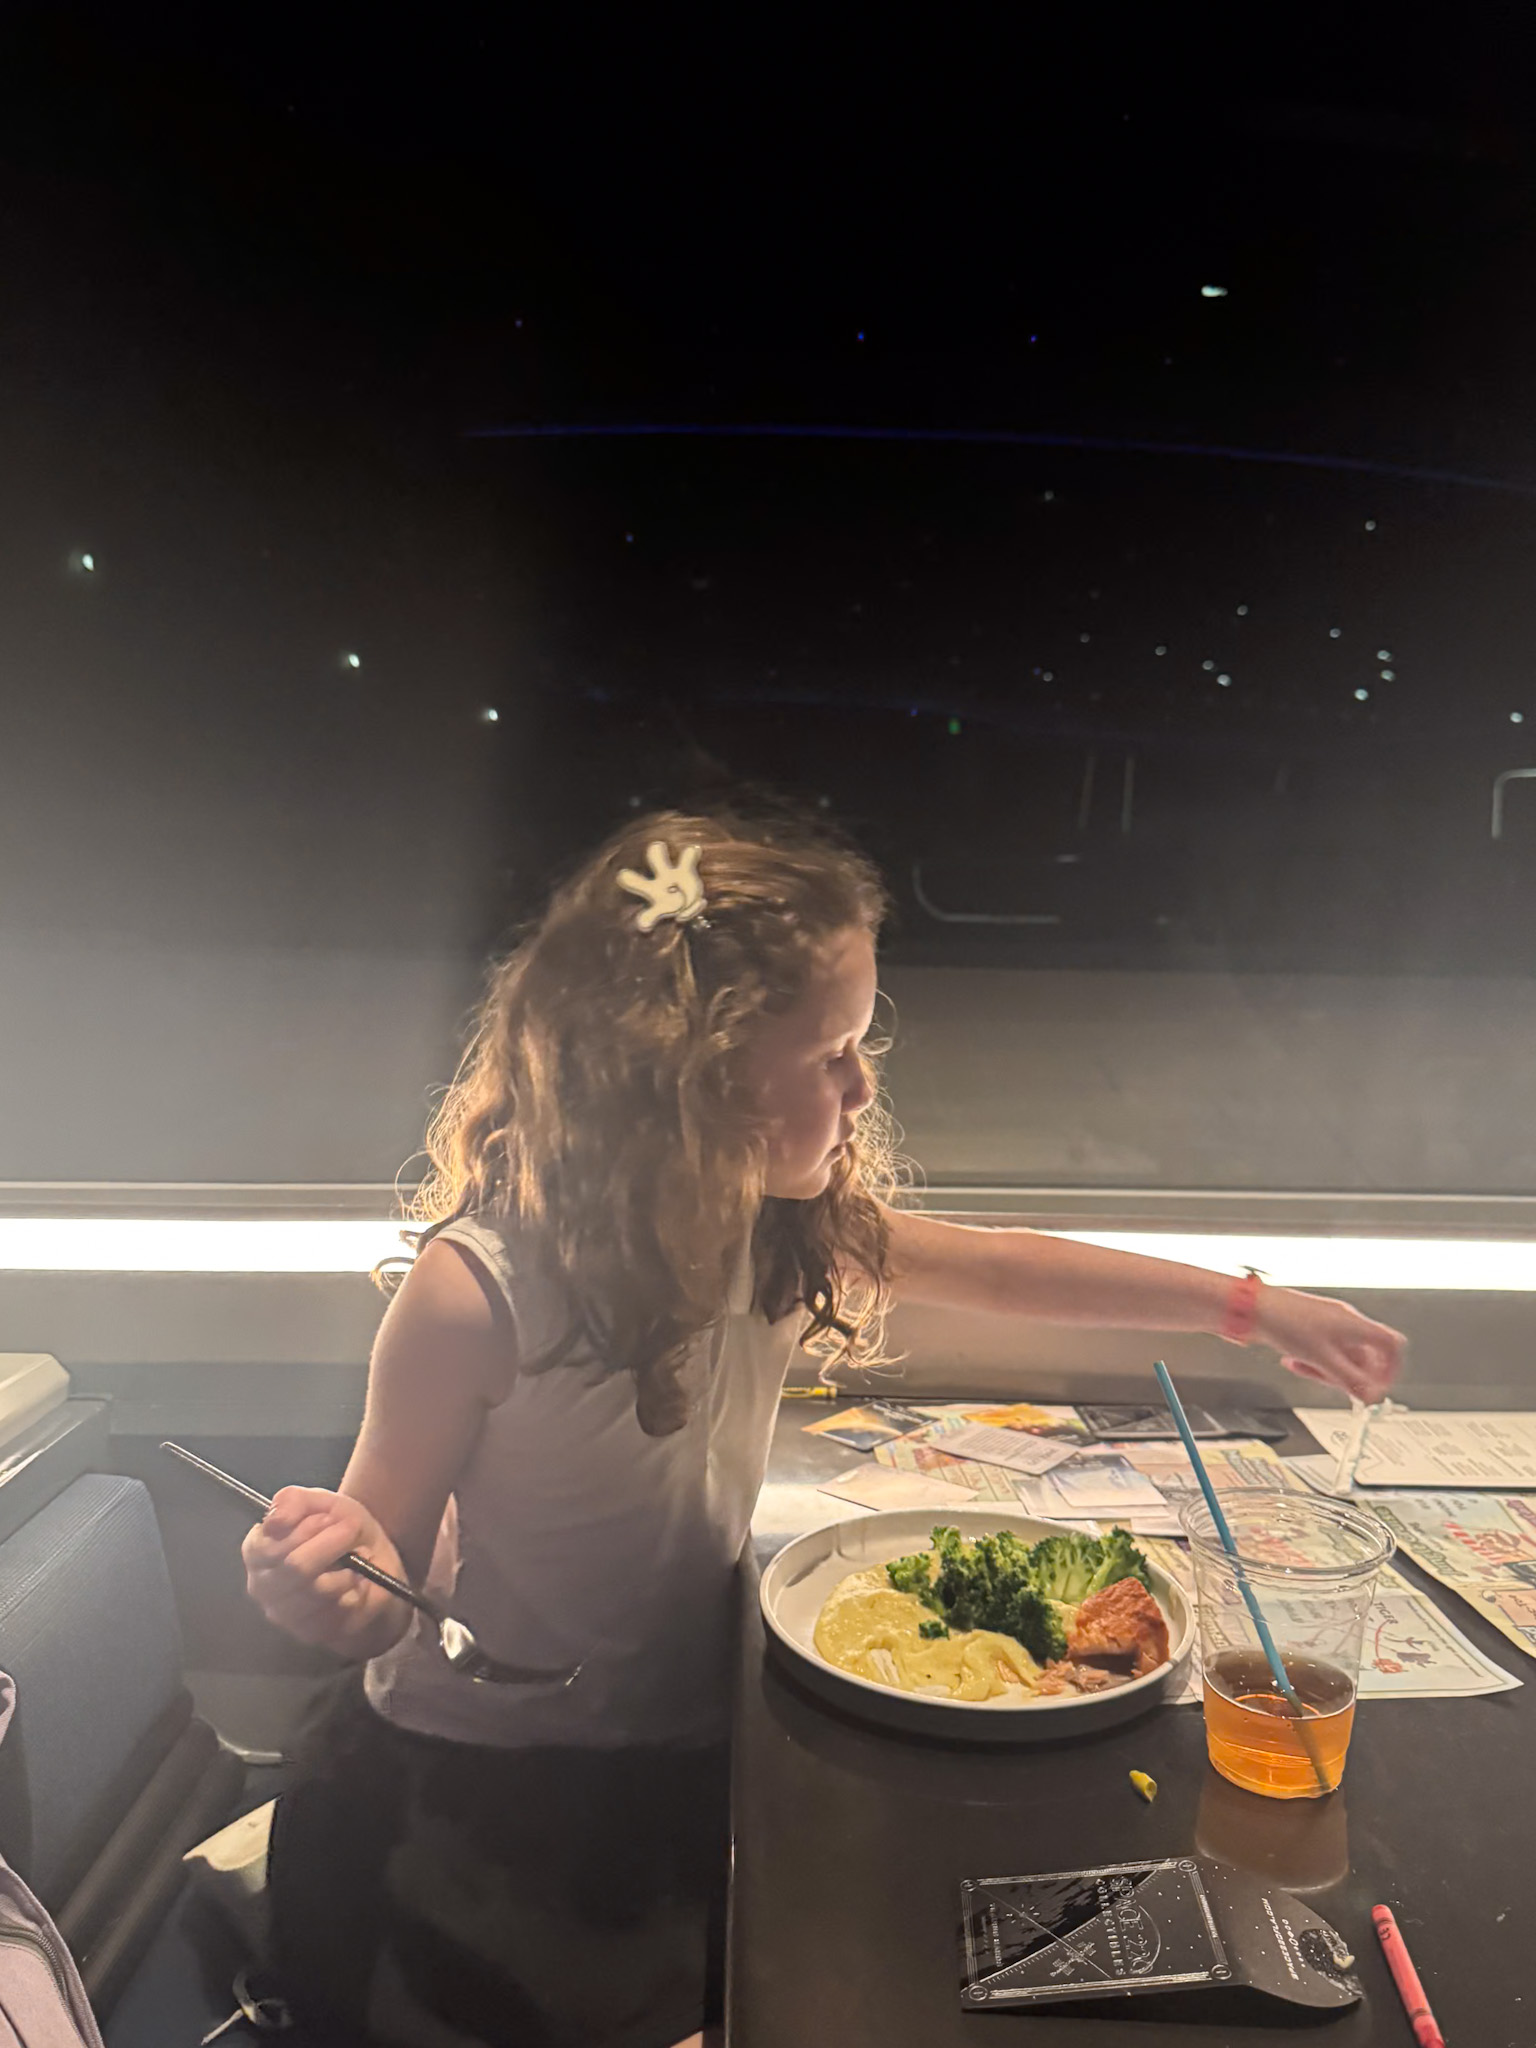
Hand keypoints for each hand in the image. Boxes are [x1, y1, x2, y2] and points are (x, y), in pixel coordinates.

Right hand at [241, 1485, 408, 1653]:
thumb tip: (274, 1520)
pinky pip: (337, 1611)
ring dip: (348, 1568)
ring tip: (357, 1558)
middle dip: (332, 1544)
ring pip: (319, 1590)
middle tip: (351, 1532)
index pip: (271, 1544)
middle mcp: (262, 1586)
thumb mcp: (319, 1502)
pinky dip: (356, 1590)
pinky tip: (357, 1581)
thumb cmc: (338, 1528)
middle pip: (296, 1568)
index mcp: (256, 1550)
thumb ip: (292, 1501)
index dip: (307, 1528)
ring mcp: (284, 1614)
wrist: (372, 1560)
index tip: (329, 1518)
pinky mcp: (311, 1632)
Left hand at [1253, 1287, 1404, 1404]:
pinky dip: (1314, 1361)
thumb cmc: (1285, 1322)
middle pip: (1365, 1355)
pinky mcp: (1311, 1327)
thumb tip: (1373, 1397)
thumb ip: (1351, 1380)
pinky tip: (1295, 1362)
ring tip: (1308, 1369)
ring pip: (1342, 1355)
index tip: (1379, 1386)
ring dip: (1327, 1370)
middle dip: (1351, 1374)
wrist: (1252, 1308)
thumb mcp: (1323, 1359)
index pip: (1391, 1344)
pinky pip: (1323, 1351)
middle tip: (1337, 1385)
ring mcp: (1329, 1324)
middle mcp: (1345, 1321)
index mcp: (1356, 1324)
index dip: (1391, 1368)